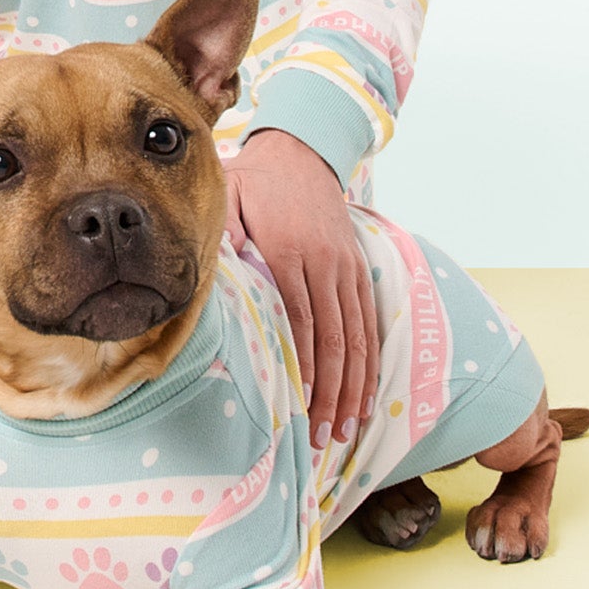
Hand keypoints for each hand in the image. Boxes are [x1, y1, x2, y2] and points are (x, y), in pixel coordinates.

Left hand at [224, 130, 374, 433]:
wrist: (301, 152)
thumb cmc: (253, 182)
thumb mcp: (228, 199)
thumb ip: (224, 237)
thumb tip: (219, 276)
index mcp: (290, 252)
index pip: (301, 319)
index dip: (304, 364)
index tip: (301, 402)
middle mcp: (327, 264)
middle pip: (334, 339)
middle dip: (332, 392)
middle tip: (324, 435)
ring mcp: (348, 269)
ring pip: (358, 338)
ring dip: (354, 387)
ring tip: (346, 429)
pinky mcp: (360, 269)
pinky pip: (369, 322)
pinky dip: (370, 362)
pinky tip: (366, 395)